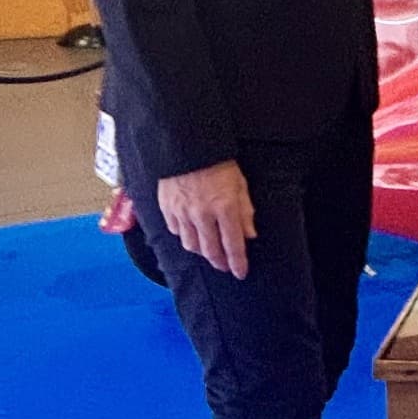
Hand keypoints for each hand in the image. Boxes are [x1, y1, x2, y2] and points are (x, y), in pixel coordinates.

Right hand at [158, 160, 255, 278]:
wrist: (187, 146)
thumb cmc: (218, 163)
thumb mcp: (240, 184)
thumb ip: (246, 211)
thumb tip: (250, 234)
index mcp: (225, 207)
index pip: (233, 244)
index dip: (238, 262)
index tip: (241, 272)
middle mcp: (202, 214)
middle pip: (211, 250)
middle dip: (220, 262)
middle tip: (225, 267)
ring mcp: (182, 212)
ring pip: (191, 245)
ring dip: (202, 253)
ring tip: (209, 253)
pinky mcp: (167, 208)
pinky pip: (176, 231)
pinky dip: (185, 237)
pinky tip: (191, 236)